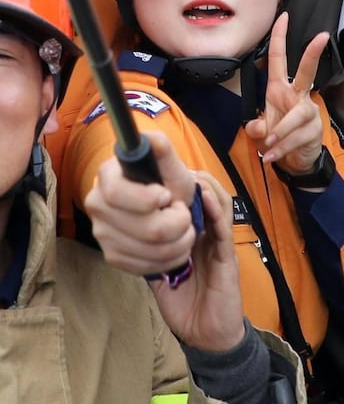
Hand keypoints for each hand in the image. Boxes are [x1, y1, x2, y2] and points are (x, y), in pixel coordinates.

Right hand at [85, 130, 198, 275]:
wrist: (166, 209)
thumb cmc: (168, 183)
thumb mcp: (171, 166)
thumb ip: (163, 150)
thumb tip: (152, 138)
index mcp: (107, 177)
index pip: (116, 193)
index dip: (146, 198)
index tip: (166, 195)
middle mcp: (97, 206)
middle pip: (144, 228)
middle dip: (178, 222)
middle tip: (184, 212)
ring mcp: (102, 234)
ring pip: (151, 251)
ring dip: (180, 242)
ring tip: (185, 228)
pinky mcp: (112, 257)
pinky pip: (147, 266)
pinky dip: (171, 257)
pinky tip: (175, 244)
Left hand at [151, 170, 245, 352]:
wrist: (207, 334)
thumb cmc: (184, 303)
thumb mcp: (160, 272)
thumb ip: (149, 251)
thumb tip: (123, 233)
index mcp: (191, 234)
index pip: (185, 201)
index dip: (174, 184)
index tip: (157, 170)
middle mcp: (206, 233)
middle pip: (203, 196)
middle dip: (189, 179)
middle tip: (173, 165)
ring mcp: (217, 242)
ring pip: (218, 204)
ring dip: (205, 188)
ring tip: (192, 176)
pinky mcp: (226, 255)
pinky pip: (223, 228)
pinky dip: (216, 211)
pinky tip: (206, 198)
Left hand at [245, 11, 329, 175]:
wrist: (295, 160)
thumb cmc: (277, 136)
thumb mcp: (260, 131)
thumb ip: (255, 127)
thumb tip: (257, 127)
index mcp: (280, 89)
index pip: (279, 59)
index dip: (280, 38)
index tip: (284, 17)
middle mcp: (297, 96)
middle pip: (307, 71)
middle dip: (312, 54)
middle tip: (322, 36)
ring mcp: (308, 112)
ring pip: (296, 116)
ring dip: (280, 132)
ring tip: (269, 145)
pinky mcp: (313, 130)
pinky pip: (295, 138)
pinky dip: (281, 149)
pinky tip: (271, 156)